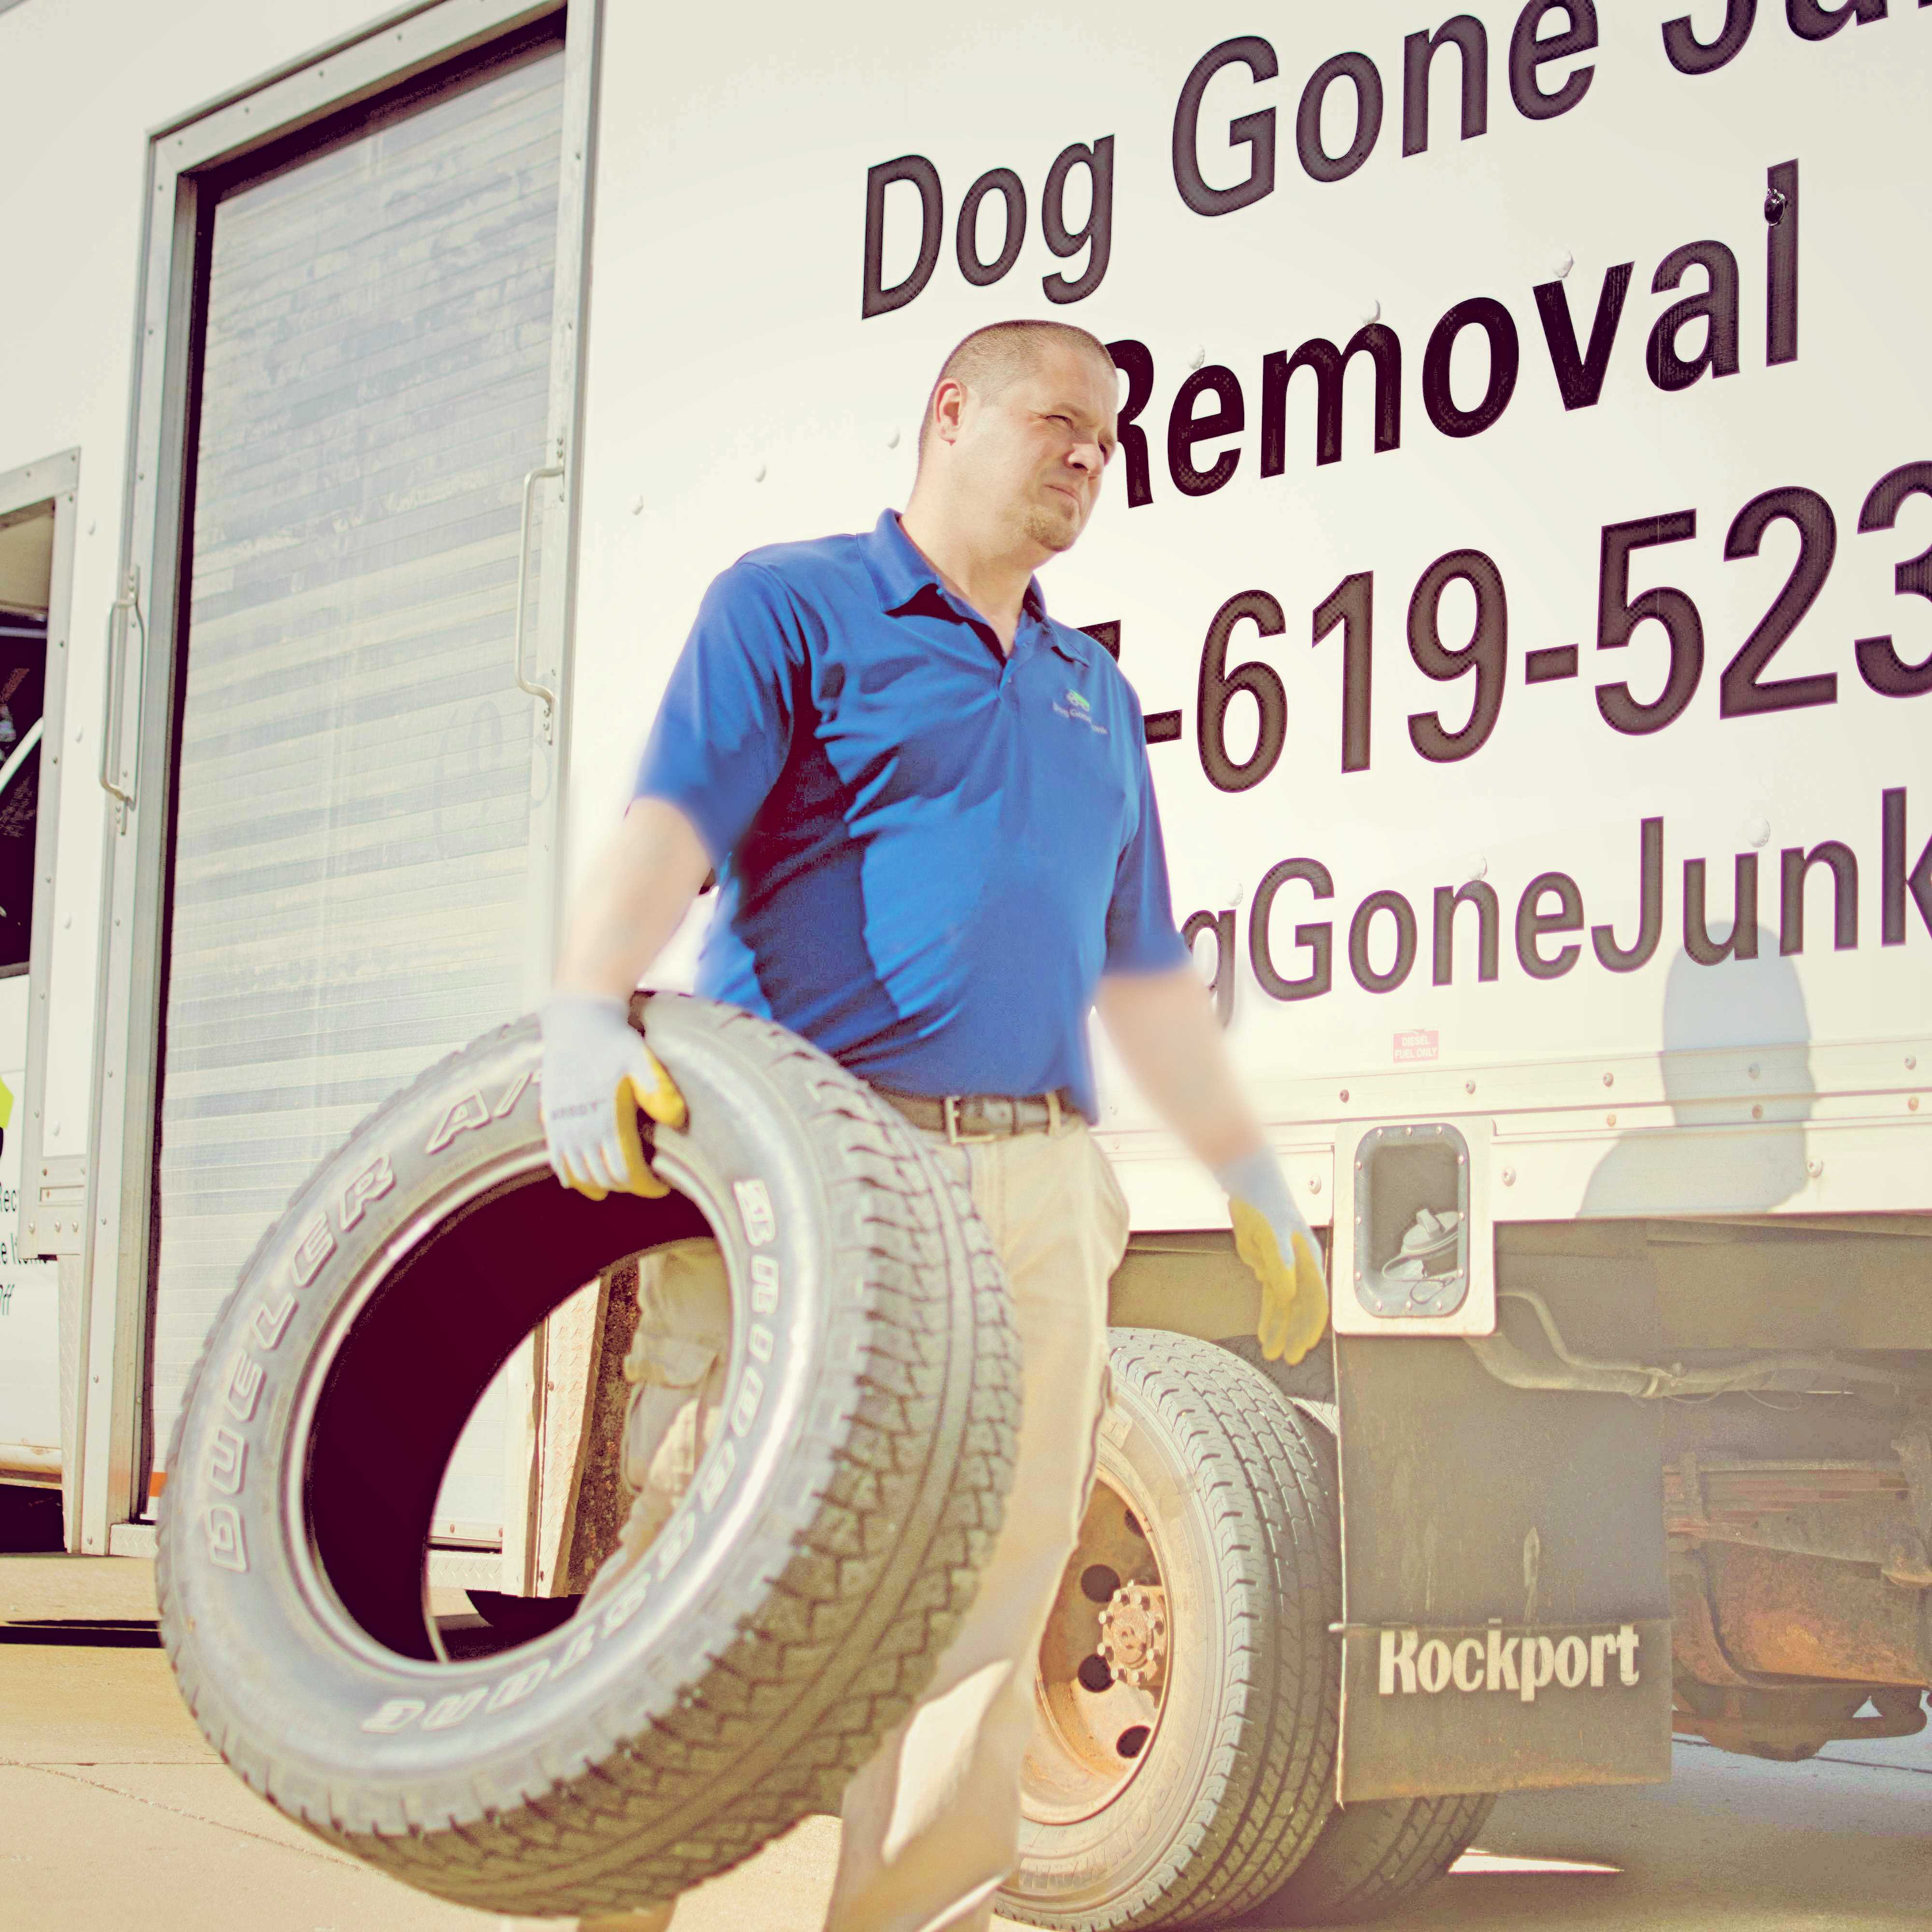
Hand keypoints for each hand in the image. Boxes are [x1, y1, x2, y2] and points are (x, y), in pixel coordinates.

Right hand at [540, 993, 685, 1199]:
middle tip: (646, 1182)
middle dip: (629, 1186)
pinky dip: (572, 1178)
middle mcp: (581, 1129)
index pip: (628, 1171)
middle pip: (606, 1178)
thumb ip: (658, 1090)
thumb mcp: (641, 1060)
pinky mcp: (549, 1121)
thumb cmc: (613, 1042)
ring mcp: (562, 1127)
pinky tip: (584, 1182)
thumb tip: (676, 1120)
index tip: (662, 1186)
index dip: (646, 1186)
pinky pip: (557, 1162)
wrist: (576, 1023)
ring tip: (621, 1183)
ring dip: (602, 1185)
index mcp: (607, 1119)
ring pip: (581, 1176)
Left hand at [1213, 1148, 1328, 1364]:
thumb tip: (1287, 1294)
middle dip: (1294, 1334)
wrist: (1249, 1187)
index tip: (1303, 1345)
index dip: (1310, 1324)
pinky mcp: (1269, 1266)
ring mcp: (1286, 1268)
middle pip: (1301, 1308)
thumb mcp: (1271, 1234)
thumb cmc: (1265, 1205)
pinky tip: (1263, 1332)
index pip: (1316, 1300)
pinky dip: (1268, 1315)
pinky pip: (1271, 1298)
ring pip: (1285, 1307)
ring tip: (1270, 1352)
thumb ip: (1280, 1263)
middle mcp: (1301, 1267)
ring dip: (1279, 1329)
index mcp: (1309, 1260)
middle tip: (1286, 1357)